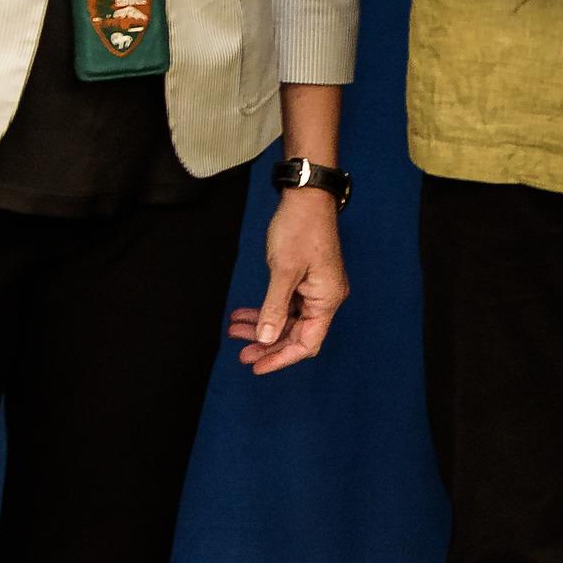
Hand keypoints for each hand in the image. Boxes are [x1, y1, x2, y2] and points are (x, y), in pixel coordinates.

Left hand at [229, 188, 348, 374]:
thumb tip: (265, 339)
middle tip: (241, 353)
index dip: (281, 358)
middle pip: (296, 334)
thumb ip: (274, 308)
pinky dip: (264, 310)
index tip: (257, 365)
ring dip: (262, 327)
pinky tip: (243, 314)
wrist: (306, 197)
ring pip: (287, 320)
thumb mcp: (284, 271)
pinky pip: (284, 304)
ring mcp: (314, 289)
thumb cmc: (300, 229)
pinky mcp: (304, 280)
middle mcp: (324, 298)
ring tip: (235, 331)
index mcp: (327, 300)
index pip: (307, 343)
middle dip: (267, 344)